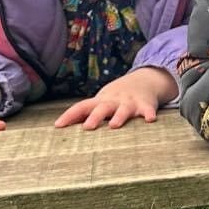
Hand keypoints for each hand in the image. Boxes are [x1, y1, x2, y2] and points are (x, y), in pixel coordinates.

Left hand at [55, 67, 177, 129]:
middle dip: (95, 117)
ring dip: (119, 117)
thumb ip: (84, 114)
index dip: (70, 115)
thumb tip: (58, 126)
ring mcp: (129, 102)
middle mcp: (113, 101)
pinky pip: (147, 109)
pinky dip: (149, 114)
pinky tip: (150, 120)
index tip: (58, 126)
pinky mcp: (145, 105)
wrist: (143, 80)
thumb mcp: (100, 103)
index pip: (82, 107)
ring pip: (123, 110)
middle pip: (102, 108)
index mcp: (100, 102)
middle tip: (88, 127)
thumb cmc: (116, 98)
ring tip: (114, 126)